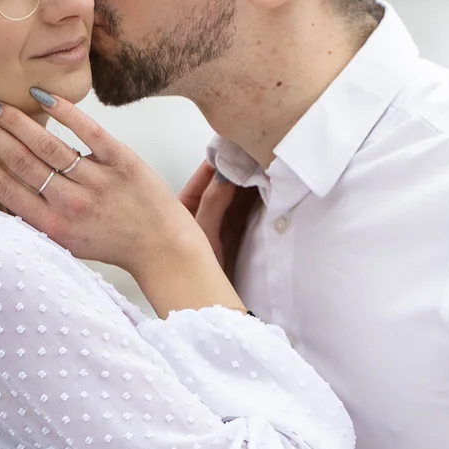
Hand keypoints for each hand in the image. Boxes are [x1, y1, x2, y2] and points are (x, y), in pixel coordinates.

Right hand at [0, 93, 243, 314]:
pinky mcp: (124, 162)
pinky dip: (65, 112)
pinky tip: (41, 95)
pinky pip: (90, 133)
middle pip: (20, 162)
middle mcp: (72, 205)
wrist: (162, 247)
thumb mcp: (66, 240)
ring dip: (14, 120)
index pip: (6, 188)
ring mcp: (98, 182)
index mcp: (53, 226)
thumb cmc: (111, 242)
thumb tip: (0, 183)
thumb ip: (36, 215)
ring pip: (47, 146)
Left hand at [177, 159, 261, 276]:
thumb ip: (214, 202)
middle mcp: (202, 213)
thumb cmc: (192, 269)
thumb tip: (224, 175)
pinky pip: (247, 208)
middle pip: (221, 184)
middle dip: (236, 170)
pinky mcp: (237, 232)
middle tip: (250, 153)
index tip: (230, 148)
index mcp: (183, 209)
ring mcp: (221, 222)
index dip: (216, 163)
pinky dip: (256, 197)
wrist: (209, 300)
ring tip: (260, 164)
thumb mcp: (203, 231)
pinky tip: (265, 184)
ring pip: (236, 195)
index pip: (202, 178)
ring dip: (248, 182)